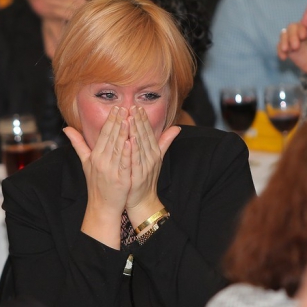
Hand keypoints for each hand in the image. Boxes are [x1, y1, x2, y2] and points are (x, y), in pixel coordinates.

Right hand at [65, 107, 131, 248]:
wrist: (102, 206)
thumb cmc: (96, 183)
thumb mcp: (85, 162)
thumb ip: (78, 144)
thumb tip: (66, 129)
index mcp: (95, 156)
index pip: (103, 134)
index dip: (110, 120)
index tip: (116, 107)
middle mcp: (101, 161)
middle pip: (111, 138)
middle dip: (118, 122)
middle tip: (125, 107)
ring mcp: (111, 170)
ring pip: (118, 148)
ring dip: (123, 133)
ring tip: (129, 119)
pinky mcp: (120, 179)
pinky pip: (124, 163)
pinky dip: (126, 152)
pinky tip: (130, 141)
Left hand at [126, 107, 179, 222]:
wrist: (142, 200)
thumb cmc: (146, 178)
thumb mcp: (157, 158)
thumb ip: (164, 142)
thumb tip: (177, 128)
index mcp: (154, 152)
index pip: (149, 132)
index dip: (143, 119)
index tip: (137, 106)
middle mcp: (152, 158)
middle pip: (144, 136)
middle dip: (138, 120)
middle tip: (132, 106)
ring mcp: (145, 166)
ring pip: (140, 145)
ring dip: (135, 131)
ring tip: (129, 118)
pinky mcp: (138, 175)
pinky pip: (135, 160)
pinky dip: (133, 150)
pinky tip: (129, 139)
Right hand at [277, 23, 306, 79]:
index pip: (303, 23)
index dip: (301, 28)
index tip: (304, 36)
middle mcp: (301, 31)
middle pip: (292, 27)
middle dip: (292, 35)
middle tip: (295, 46)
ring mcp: (293, 39)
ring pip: (284, 34)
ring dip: (284, 41)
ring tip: (286, 50)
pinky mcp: (288, 49)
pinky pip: (280, 46)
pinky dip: (279, 50)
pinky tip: (283, 57)